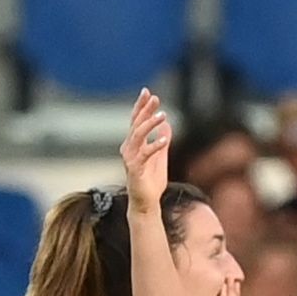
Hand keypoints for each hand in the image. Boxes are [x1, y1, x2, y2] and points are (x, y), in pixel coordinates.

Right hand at [122, 88, 174, 213]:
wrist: (146, 204)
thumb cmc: (151, 182)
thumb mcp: (160, 157)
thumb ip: (162, 141)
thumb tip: (167, 124)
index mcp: (134, 145)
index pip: (136, 121)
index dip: (141, 106)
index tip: (147, 91)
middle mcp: (128, 149)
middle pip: (135, 124)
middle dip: (144, 110)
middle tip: (155, 98)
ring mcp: (130, 159)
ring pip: (137, 135)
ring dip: (149, 124)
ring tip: (163, 115)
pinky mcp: (134, 169)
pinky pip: (144, 154)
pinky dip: (154, 145)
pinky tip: (165, 139)